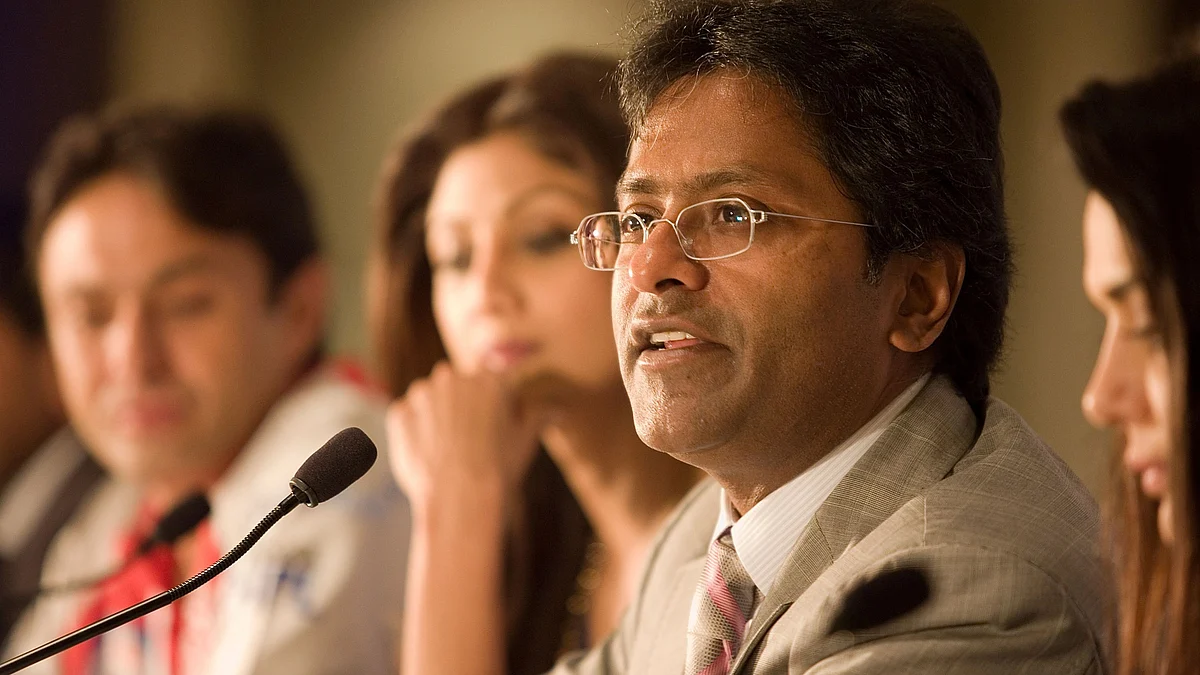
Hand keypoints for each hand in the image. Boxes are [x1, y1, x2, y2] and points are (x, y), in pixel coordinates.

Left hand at [386, 361, 543, 520]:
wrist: (459, 498)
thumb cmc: (498, 468)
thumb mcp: (526, 440)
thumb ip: (539, 416)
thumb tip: (557, 410)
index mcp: (488, 378)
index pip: (492, 382)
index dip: (494, 406)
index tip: (493, 428)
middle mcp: (453, 377)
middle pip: (458, 386)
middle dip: (462, 407)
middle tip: (471, 441)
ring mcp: (423, 393)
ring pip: (430, 398)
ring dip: (436, 416)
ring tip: (448, 451)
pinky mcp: (400, 413)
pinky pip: (407, 416)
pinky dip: (415, 430)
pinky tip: (428, 454)